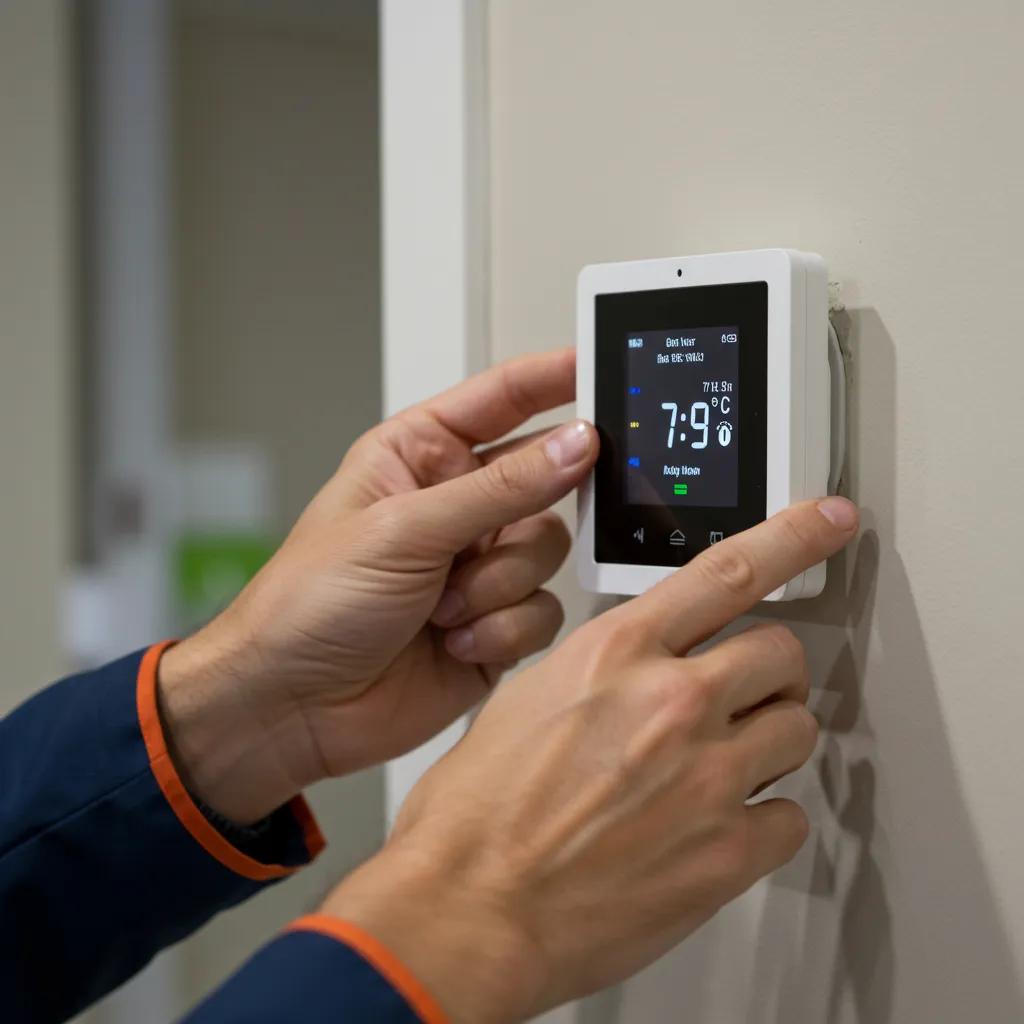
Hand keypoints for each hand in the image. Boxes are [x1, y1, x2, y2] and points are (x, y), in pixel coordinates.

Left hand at [158, 349, 597, 821]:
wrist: (292, 707)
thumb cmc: (310, 603)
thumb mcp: (404, 528)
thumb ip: (502, 488)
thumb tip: (578, 443)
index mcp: (421, 457)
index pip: (502, 400)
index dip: (553, 378)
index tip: (603, 361)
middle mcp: (457, 507)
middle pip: (545, 480)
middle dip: (529, 511)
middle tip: (513, 524)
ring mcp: (479, 567)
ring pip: (548, 550)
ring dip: (499, 584)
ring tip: (444, 606)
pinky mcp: (495, 624)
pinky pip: (543, 611)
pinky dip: (502, 628)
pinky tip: (451, 640)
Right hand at [321, 497, 858, 1022]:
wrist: (468, 907)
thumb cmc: (477, 810)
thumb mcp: (528, 698)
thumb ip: (602, 668)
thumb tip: (641, 663)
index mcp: (617, 653)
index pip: (729, 570)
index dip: (793, 537)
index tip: (830, 520)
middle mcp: (672, 702)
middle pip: (782, 653)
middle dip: (769, 670)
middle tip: (744, 692)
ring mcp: (707, 777)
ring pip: (800, 728)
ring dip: (770, 739)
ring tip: (722, 763)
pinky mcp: (726, 853)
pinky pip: (790, 818)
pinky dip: (763, 820)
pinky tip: (717, 827)